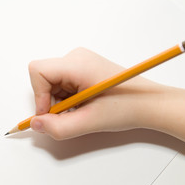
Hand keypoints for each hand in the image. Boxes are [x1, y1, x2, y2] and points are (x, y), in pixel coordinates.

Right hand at [28, 47, 164, 139]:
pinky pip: (62, 84)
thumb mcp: (90, 122)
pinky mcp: (83, 68)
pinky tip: (85, 106)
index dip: (38, 96)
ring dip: (60, 102)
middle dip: (51, 102)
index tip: (50, 114)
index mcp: (77, 63)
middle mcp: (76, 57)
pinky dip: (67, 99)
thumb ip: (58, 127)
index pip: (38, 71)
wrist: (149, 103)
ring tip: (83, 111)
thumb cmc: (126, 107)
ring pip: (52, 84)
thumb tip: (35, 124)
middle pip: (44, 79)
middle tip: (72, 115)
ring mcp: (80, 61)